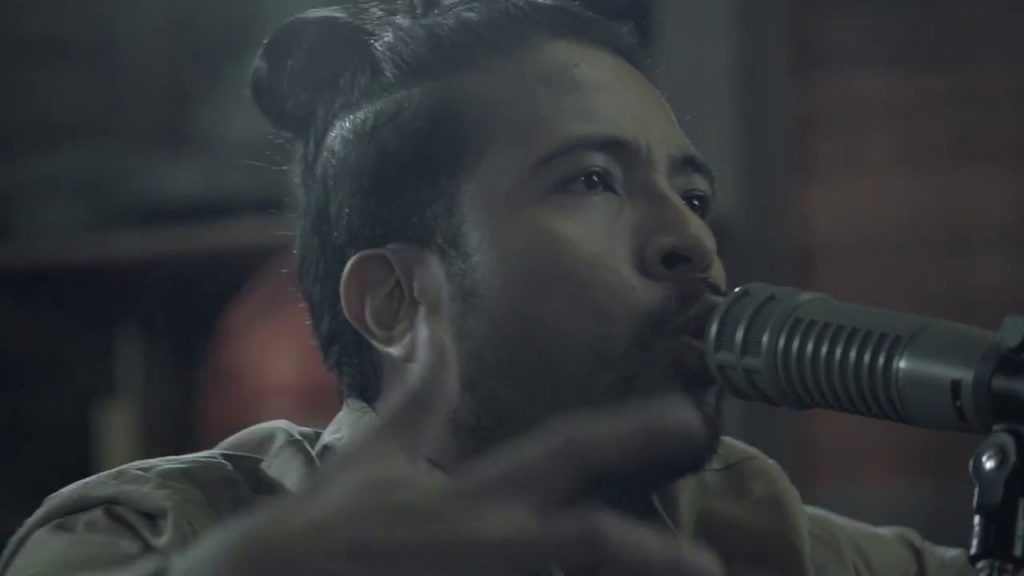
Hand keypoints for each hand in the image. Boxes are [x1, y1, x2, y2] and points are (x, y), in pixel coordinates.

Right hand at [197, 305, 722, 575]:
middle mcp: (497, 544)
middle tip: (712, 564)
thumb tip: (430, 293)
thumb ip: (424, 378)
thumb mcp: (383, 443)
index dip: (636, 430)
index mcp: (478, 493)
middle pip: (596, 544)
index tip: (687, 417)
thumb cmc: (334, 516)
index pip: (572, 452)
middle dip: (660, 552)